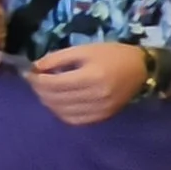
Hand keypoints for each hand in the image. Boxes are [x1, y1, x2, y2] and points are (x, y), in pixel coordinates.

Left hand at [30, 43, 147, 125]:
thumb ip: (58, 58)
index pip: (55, 84)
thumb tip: (35, 67)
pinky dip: (61, 112)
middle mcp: (96, 96)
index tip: (29, 73)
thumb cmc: (112, 54)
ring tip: (44, 90)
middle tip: (34, 81)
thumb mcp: (84, 49)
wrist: (141, 69)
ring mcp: (100, 110)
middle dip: (40, 90)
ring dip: (49, 102)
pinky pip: (75, 120)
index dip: (37, 80)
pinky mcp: (103, 117)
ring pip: (63, 112)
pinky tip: (58, 102)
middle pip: (56, 99)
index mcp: (92, 76)